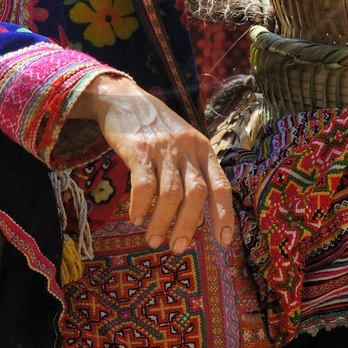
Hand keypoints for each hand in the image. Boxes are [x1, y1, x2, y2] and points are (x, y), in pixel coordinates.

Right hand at [75, 73, 233, 252]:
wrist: (123, 98)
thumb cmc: (155, 129)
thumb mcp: (182, 145)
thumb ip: (191, 176)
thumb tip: (195, 221)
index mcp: (203, 149)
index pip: (221, 186)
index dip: (224, 215)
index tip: (224, 242)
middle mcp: (188, 148)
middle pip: (197, 194)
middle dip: (188, 225)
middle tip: (178, 248)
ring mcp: (164, 148)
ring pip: (171, 194)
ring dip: (163, 222)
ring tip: (153, 240)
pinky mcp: (139, 149)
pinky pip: (143, 184)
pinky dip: (141, 206)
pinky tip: (136, 218)